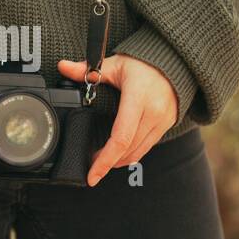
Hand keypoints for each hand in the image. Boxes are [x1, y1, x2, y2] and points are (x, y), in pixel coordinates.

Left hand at [57, 54, 177, 186]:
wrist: (175, 63)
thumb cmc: (144, 64)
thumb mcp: (115, 64)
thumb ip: (88, 70)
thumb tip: (63, 67)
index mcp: (138, 98)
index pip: (121, 137)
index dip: (105, 160)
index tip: (92, 175)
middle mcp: (153, 113)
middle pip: (128, 150)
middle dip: (108, 163)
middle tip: (91, 168)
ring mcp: (162, 121)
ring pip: (138, 152)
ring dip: (119, 161)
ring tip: (102, 161)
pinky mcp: (166, 126)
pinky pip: (147, 147)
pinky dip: (131, 154)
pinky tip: (119, 154)